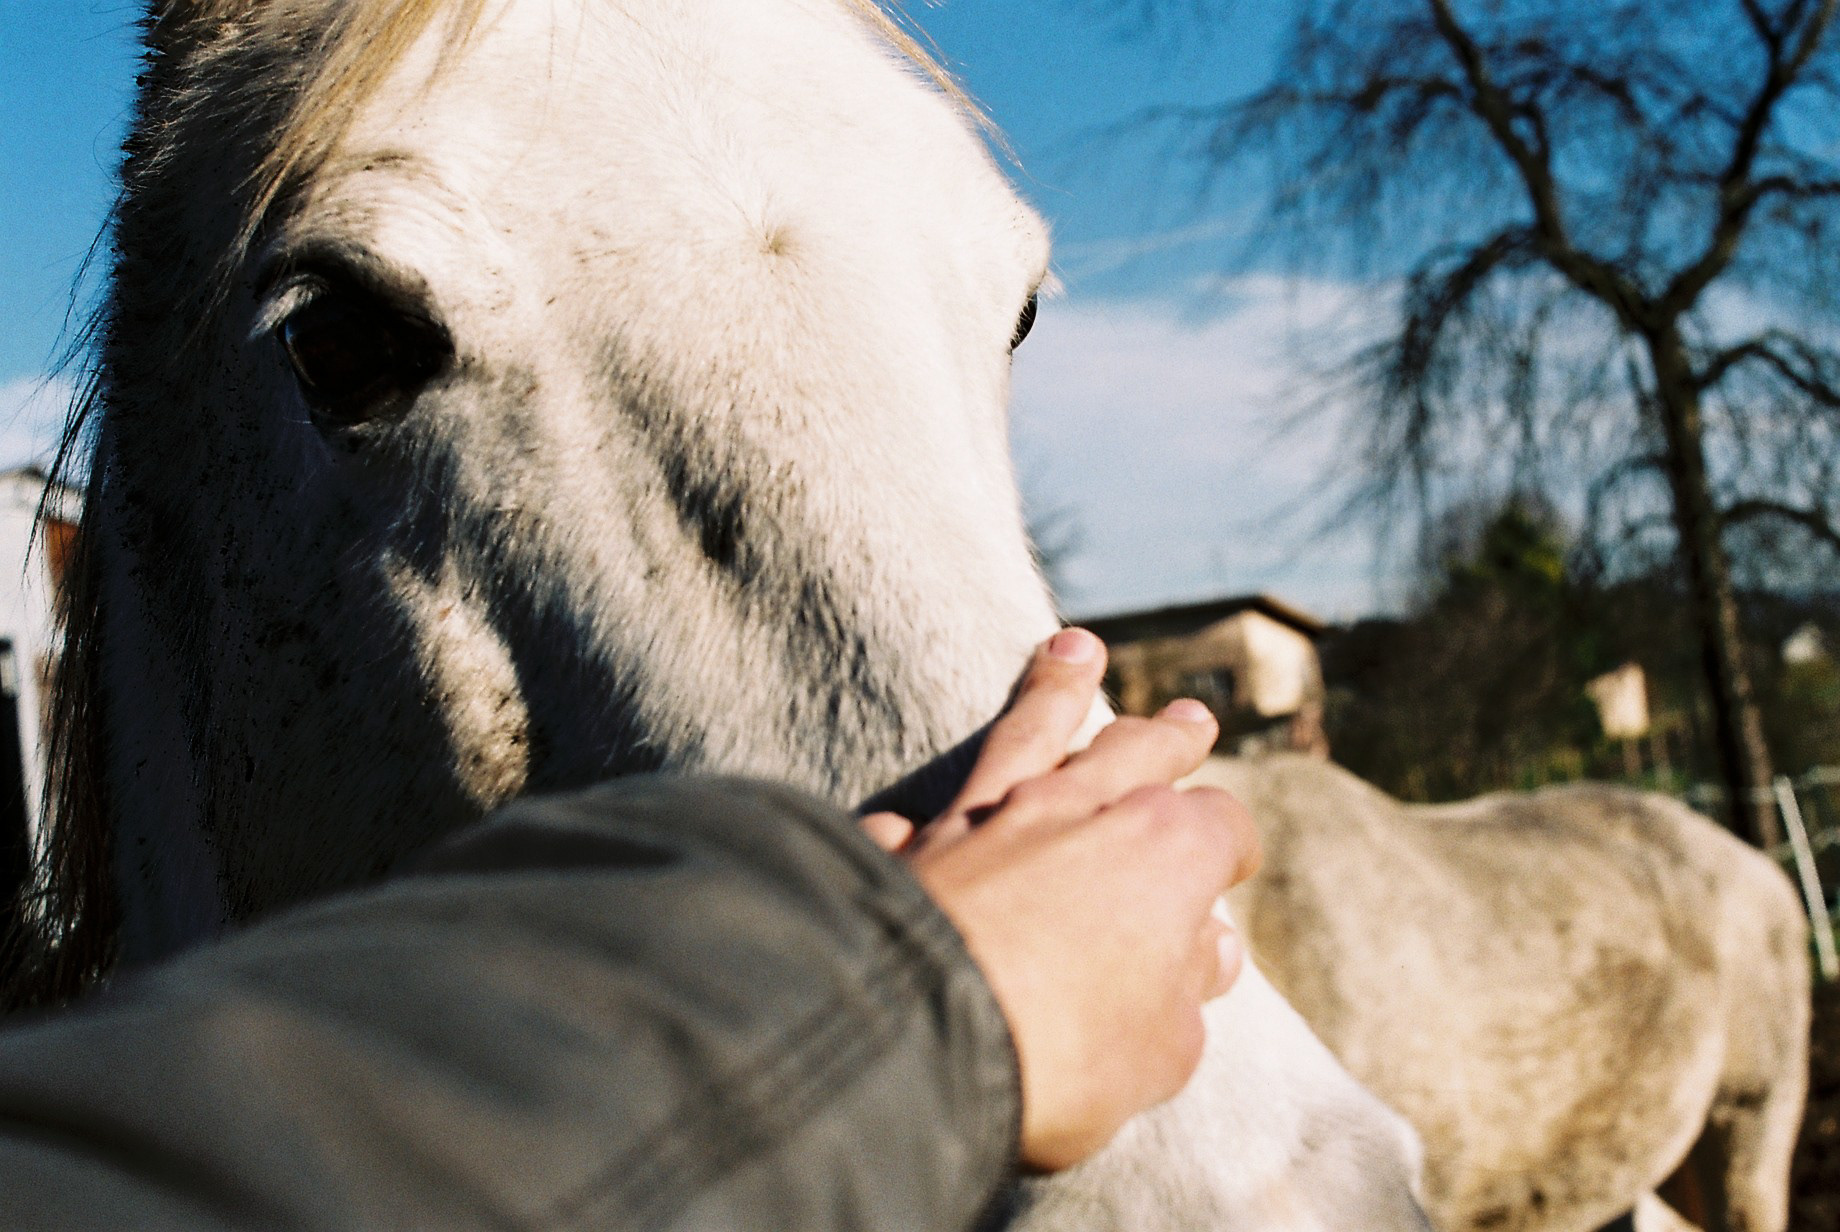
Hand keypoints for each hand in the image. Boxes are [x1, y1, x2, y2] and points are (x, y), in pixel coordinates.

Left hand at [861, 629, 1260, 1171]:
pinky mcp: (908, 844)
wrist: (914, 1037)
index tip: (1230, 867)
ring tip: (1072, 651)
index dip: (1230, 849)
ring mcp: (986, 816)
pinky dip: (925, 816)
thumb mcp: (1163, 1047)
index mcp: (1164, 852)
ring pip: (1029, 732)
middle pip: (1133, 752)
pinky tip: (913, 813)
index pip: (1219, 827)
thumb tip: (1208, 949)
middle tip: (1189, 720)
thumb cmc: (1062, 1051)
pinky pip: (921, 815)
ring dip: (1055, 690)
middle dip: (1167, 738)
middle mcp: (1076, 809)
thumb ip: (1188, 989)